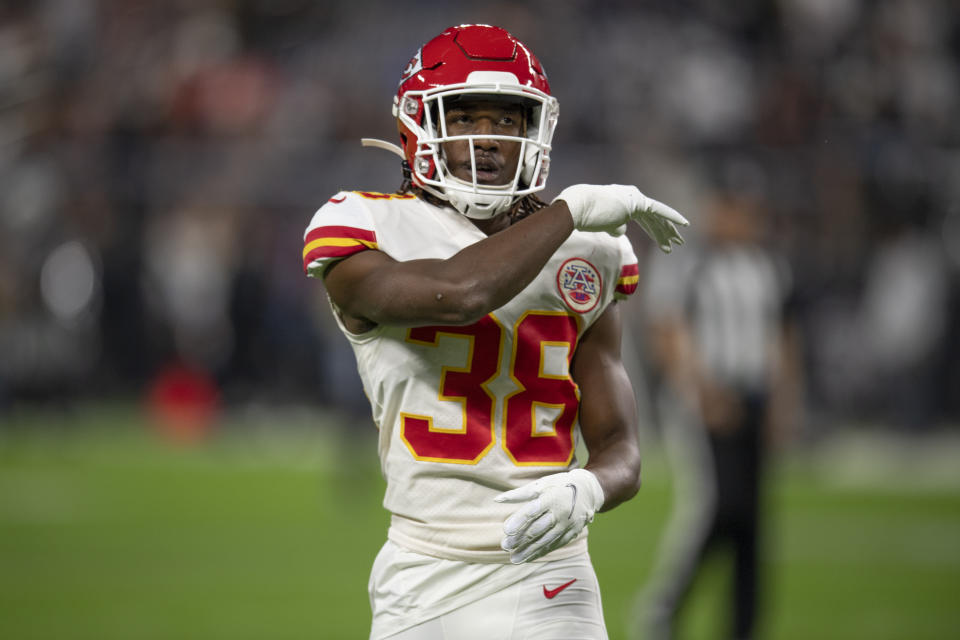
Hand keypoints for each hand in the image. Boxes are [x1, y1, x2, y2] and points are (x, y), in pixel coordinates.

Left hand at [494, 468, 604, 563]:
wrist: (589, 490)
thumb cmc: (560, 484)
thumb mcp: (541, 484)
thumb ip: (519, 494)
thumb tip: (496, 500)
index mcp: (551, 498)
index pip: (532, 512)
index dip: (519, 521)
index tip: (506, 531)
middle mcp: (560, 513)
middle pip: (538, 529)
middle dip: (520, 539)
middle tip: (505, 546)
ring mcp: (567, 525)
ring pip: (545, 540)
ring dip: (529, 550)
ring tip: (513, 558)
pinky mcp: (571, 533)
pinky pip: (554, 545)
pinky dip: (541, 552)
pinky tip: (528, 558)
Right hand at [554, 184, 688, 251]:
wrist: (578, 208)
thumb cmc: (584, 217)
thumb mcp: (602, 224)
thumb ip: (614, 226)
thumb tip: (623, 230)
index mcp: (622, 201)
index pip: (643, 217)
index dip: (653, 229)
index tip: (662, 240)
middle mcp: (631, 196)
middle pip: (652, 218)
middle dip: (664, 231)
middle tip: (676, 243)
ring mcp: (635, 198)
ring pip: (657, 217)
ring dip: (668, 231)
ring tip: (678, 243)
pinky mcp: (638, 203)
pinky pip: (659, 211)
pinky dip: (672, 217)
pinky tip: (684, 224)